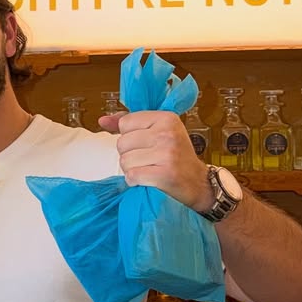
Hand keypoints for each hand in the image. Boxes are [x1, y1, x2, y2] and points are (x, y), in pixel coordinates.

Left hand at [98, 109, 212, 211]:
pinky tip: (148, 179)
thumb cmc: (176, 157)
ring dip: (132, 169)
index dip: (130, 137)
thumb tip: (102, 121)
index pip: (125, 123)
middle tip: (149, 159)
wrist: (198, 183)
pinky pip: (132, 176)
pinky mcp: (164, 174)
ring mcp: (167, 154)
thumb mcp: (157, 132)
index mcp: (166, 118)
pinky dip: (135, 181)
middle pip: (122, 143)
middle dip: (130, 155)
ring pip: (124, 161)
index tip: (147, 143)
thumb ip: (130, 124)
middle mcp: (167, 133)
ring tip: (150, 169)